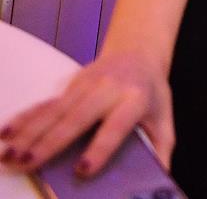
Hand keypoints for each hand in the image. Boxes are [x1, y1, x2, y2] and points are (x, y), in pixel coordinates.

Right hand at [0, 51, 173, 177]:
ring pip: (54, 111)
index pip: (116, 126)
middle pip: (76, 118)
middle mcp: (109, 89)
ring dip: (28, 134)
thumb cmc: (151, 93)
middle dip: (49, 142)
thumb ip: (161, 149)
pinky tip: (6, 133)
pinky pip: (45, 103)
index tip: (82, 169)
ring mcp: (86, 84)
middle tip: (27, 163)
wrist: (139, 53)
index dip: (100, 147)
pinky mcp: (70, 84)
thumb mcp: (164, 118)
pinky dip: (24, 119)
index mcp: (135, 99)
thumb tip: (157, 179)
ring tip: (9, 156)